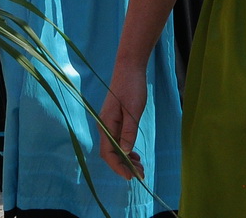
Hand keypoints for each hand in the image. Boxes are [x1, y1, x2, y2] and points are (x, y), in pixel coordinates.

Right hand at [97, 64, 146, 179]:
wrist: (129, 68)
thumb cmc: (131, 87)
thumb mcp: (133, 111)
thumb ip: (129, 132)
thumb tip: (126, 153)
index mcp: (106, 125)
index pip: (109, 154)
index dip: (119, 167)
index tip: (131, 177)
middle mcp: (104, 126)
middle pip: (111, 153)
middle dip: (124, 166)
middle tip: (141, 174)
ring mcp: (109, 123)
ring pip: (115, 147)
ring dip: (127, 159)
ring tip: (140, 167)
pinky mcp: (115, 119)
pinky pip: (118, 140)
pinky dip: (126, 149)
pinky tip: (135, 155)